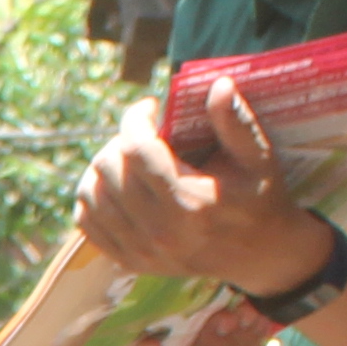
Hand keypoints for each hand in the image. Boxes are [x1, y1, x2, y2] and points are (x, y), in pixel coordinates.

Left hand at [74, 83, 330, 302]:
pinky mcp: (130, 262)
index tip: (150, 108)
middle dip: (121, 140)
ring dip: (102, 166)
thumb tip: (218, 83)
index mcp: (190, 202)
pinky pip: (86, 223)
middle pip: (108, 167)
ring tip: (128, 157)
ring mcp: (141, 251)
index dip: (135, 118)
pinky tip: (115, 184)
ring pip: (90, 194)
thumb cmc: (260, 196)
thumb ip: (235, 121)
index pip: (136, 149)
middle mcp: (160, 231)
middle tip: (144, 134)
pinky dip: (92, 198)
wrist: (260, 254)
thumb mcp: (258, 157)